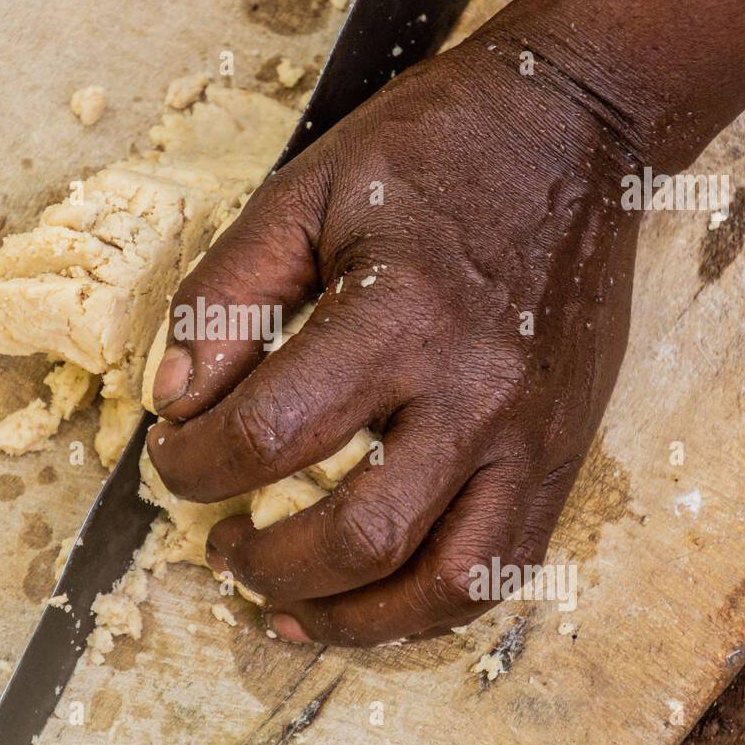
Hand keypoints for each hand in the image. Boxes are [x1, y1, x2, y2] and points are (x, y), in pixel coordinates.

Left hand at [144, 36, 643, 645]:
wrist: (572, 127)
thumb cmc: (432, 149)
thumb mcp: (302, 195)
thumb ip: (224, 297)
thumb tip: (172, 399)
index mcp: (398, 315)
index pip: (268, 434)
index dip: (192, 464)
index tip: (172, 453)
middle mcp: (474, 392)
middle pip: (356, 538)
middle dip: (263, 564)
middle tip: (221, 542)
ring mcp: (531, 433)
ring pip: (441, 585)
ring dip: (349, 618)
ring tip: (286, 605)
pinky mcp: (564, 450)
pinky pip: (503, 568)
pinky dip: (428, 604)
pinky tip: (374, 599)